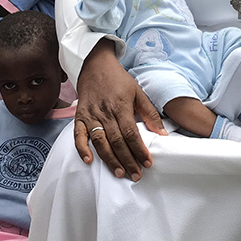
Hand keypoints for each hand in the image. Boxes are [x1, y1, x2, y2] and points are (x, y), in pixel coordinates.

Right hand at [74, 44, 166, 180]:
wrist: (95, 64)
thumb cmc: (118, 80)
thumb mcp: (138, 92)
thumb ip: (150, 113)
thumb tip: (162, 134)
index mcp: (121, 106)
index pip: (131, 133)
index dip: (139, 150)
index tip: (148, 163)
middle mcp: (105, 112)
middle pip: (117, 141)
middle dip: (127, 160)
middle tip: (136, 175)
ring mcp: (91, 115)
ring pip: (100, 141)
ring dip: (109, 159)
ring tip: (119, 172)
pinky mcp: (79, 116)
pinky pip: (78, 135)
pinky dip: (82, 149)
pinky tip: (89, 161)